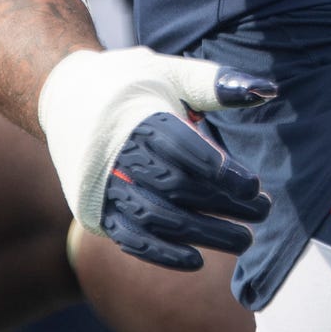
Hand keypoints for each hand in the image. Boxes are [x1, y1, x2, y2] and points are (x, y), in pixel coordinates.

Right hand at [36, 47, 275, 269]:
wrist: (64, 95)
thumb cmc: (131, 82)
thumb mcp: (169, 71)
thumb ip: (215, 83)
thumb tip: (265, 90)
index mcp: (134, 115)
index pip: (181, 148)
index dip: (219, 169)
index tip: (254, 185)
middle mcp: (114, 153)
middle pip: (175, 186)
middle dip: (223, 204)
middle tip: (264, 214)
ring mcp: (101, 186)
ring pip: (157, 217)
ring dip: (204, 233)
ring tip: (244, 240)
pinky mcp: (94, 211)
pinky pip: (129, 239)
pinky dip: (161, 254)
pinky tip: (196, 260)